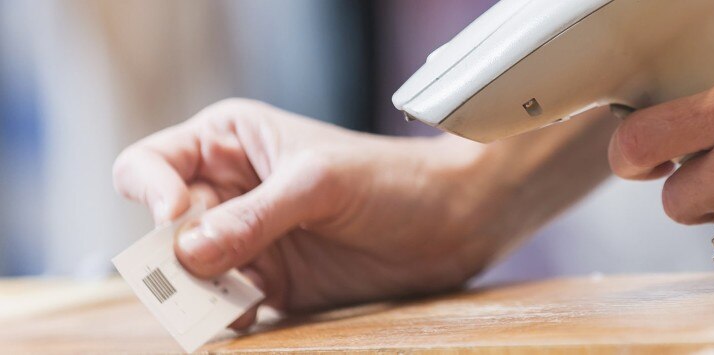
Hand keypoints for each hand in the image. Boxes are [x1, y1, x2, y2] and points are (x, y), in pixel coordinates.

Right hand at [114, 99, 498, 327]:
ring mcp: (248, 242)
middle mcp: (228, 192)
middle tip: (201, 275)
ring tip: (235, 300)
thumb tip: (187, 251)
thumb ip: (254, 217)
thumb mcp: (320, 184)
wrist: (454, 223)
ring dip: (198, 293)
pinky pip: (227, 307)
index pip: (150, 167)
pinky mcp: (272, 286)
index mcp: (228, 143)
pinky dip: (227, 315)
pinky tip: (248, 315)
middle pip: (163, 232)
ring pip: (189, 277)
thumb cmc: (392, 180)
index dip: (151, 193)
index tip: (176, 218)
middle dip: (174, 256)